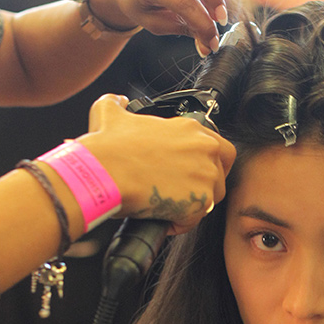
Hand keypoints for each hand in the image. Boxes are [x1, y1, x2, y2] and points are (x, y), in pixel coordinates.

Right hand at [83, 93, 236, 229]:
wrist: (103, 173)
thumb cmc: (108, 148)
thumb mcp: (111, 113)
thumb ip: (117, 103)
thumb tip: (117, 101)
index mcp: (190, 129)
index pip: (219, 147)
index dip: (206, 161)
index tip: (191, 170)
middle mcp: (204, 150)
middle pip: (220, 173)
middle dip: (204, 184)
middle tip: (181, 191)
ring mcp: (205, 176)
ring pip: (211, 198)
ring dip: (191, 204)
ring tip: (167, 205)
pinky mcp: (200, 202)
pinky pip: (194, 219)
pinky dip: (178, 222)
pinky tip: (161, 218)